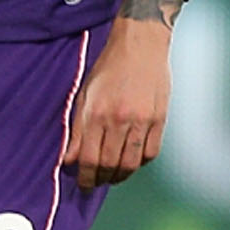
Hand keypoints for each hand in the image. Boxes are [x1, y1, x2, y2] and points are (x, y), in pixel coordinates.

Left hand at [64, 15, 171, 188]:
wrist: (140, 45)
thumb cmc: (108, 68)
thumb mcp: (84, 95)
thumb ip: (77, 130)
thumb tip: (69, 160)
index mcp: (97, 113)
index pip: (90, 159)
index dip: (86, 177)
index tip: (83, 185)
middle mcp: (120, 120)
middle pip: (110, 164)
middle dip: (101, 179)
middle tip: (96, 182)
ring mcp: (143, 121)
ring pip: (132, 163)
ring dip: (120, 175)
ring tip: (112, 176)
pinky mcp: (160, 119)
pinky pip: (151, 153)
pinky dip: (140, 163)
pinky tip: (131, 160)